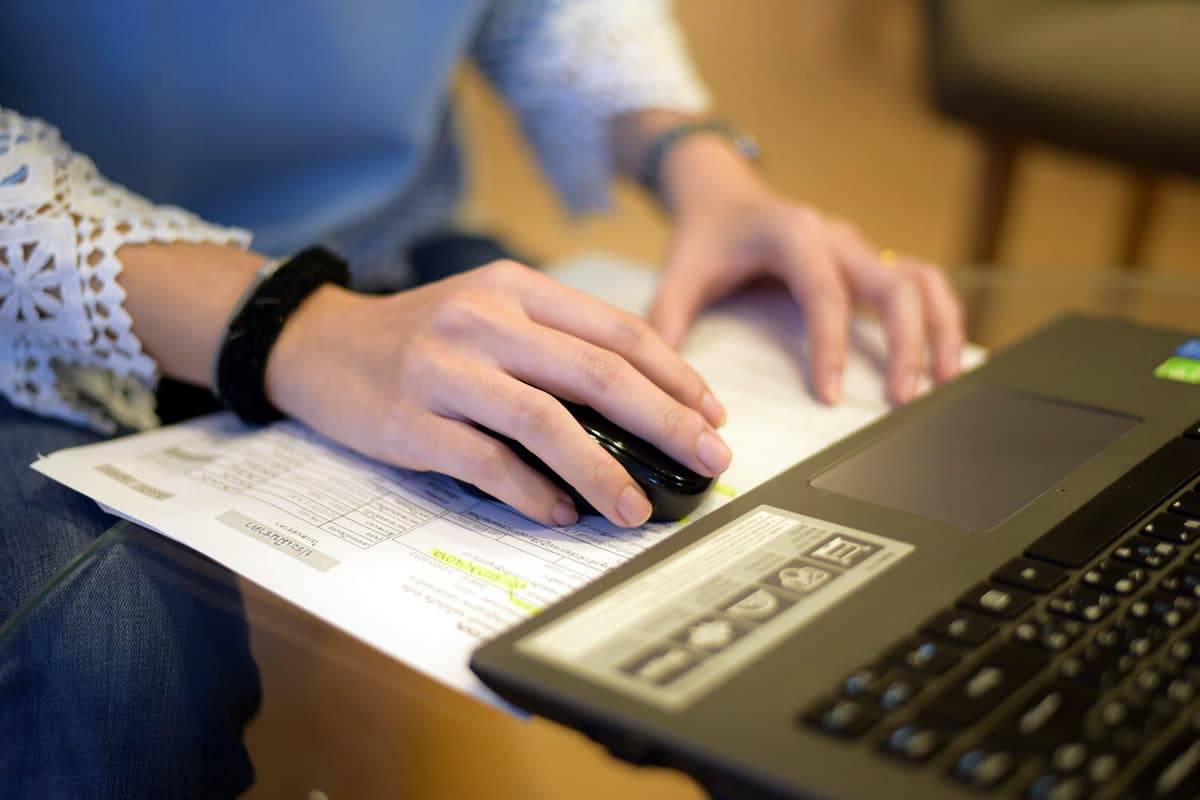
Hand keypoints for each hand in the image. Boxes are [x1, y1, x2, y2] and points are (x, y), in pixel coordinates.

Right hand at [265, 261, 730, 528]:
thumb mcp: (490, 313)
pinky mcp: (409, 421)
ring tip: (636, 508)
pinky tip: (559, 512)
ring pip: (543, 420)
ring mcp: (444, 370)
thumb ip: (557, 345)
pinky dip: (529, 490)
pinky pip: (483, 461)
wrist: (318, 344)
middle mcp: (484, 321)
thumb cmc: (422, 335)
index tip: (712, 416)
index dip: (675, 376)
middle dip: (665, 423)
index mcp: (516, 290)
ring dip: (601, 470)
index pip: (616, 331)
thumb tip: (642, 405)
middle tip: (709, 462)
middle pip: (596, 373)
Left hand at [647, 136, 963, 404]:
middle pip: (893, 283)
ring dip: (940, 329)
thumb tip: (659, 377)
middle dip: (905, 342)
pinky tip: (942, 360)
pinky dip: (937, 317)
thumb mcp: (680, 271)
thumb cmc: (706, 234)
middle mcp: (836, 238)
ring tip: (945, 381)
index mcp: (792, 235)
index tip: (830, 393)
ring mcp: (858, 248)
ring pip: (920, 280)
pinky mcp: (867, 261)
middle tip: (903, 398)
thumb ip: (669, 319)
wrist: (721, 193)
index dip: (831, 344)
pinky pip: (919, 282)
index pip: (823, 293)